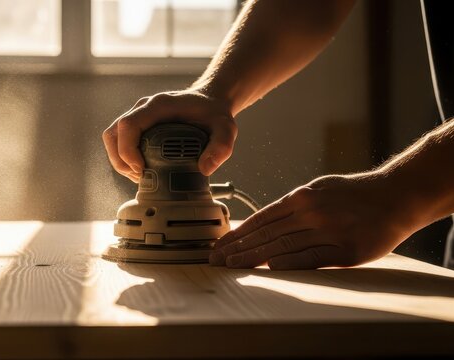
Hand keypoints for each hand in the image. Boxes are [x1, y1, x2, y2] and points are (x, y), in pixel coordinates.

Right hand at [102, 89, 236, 181]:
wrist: (210, 101)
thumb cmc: (214, 113)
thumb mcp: (225, 129)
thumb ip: (221, 147)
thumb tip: (205, 169)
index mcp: (159, 106)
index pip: (128, 125)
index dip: (128, 150)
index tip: (141, 169)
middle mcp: (144, 109)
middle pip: (114, 134)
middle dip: (121, 160)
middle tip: (139, 177)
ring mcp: (139, 116)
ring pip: (113, 138)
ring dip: (119, 161)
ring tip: (138, 176)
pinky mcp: (139, 125)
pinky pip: (120, 141)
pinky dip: (124, 158)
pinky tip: (140, 170)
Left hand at [209, 173, 413, 269]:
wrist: (395, 196)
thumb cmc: (355, 194)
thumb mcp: (319, 190)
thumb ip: (293, 207)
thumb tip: (265, 222)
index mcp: (301, 198)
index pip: (260, 219)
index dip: (237, 234)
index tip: (219, 245)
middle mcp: (309, 212)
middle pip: (265, 234)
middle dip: (237, 247)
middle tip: (215, 259)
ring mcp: (327, 231)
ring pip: (282, 245)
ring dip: (253, 257)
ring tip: (232, 265)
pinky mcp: (344, 250)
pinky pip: (311, 257)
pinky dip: (288, 263)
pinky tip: (268, 268)